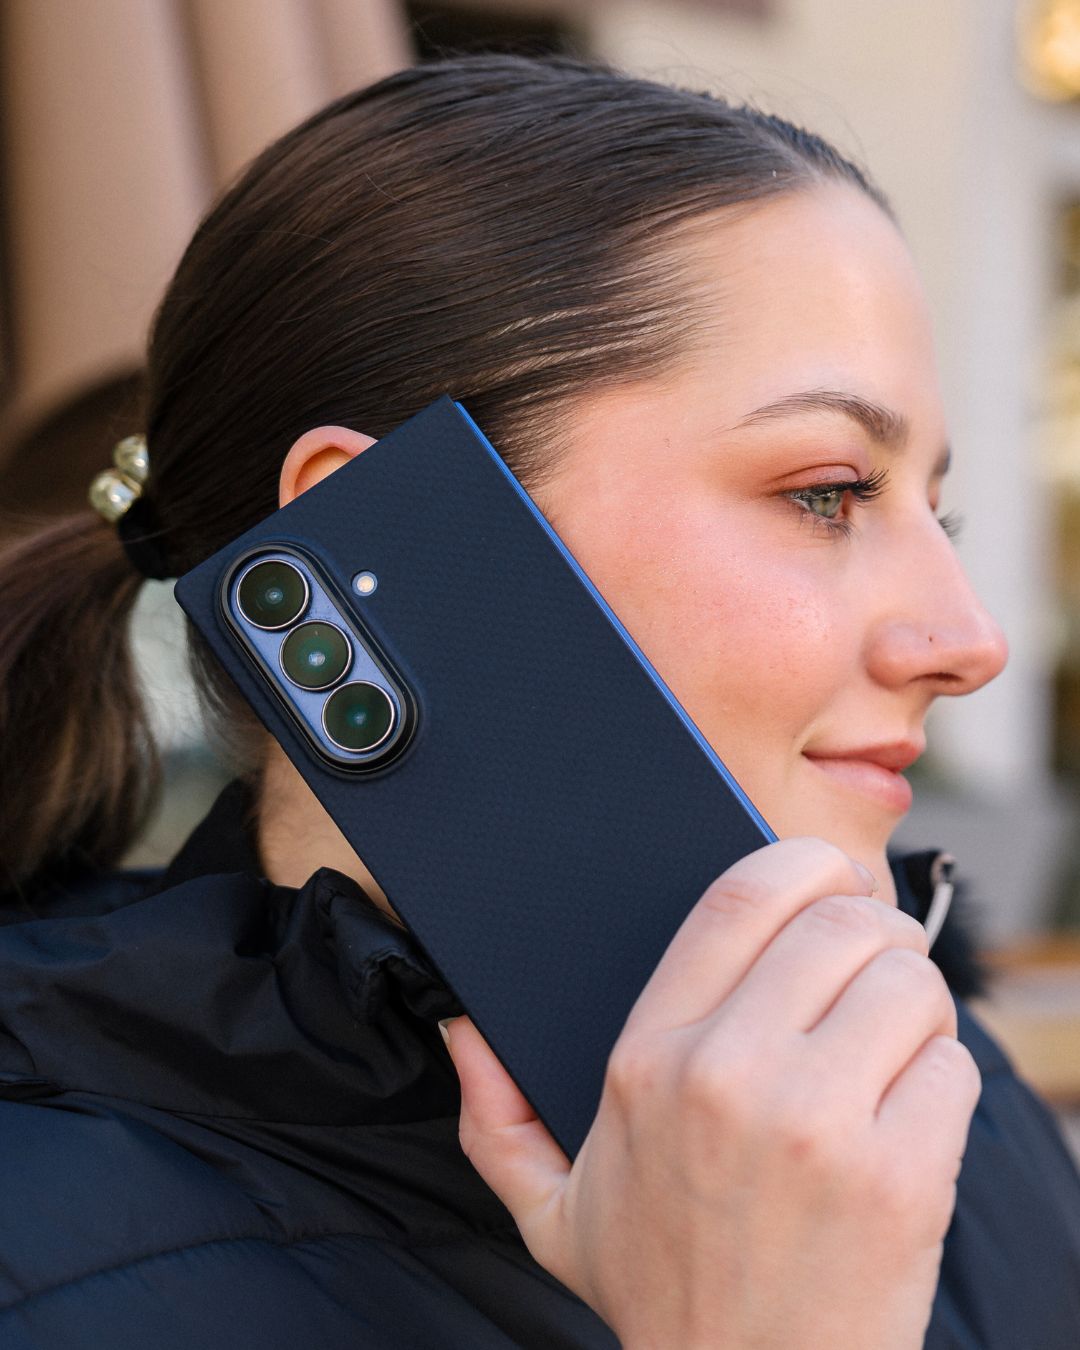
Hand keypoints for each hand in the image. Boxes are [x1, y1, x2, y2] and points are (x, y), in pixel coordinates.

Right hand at [443, 837, 978, 1349]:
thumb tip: (465, 1029)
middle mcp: (731, 1076)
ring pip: (909, 983)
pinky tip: (910, 1106)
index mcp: (648, 1061)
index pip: (739, 897)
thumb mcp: (549, 1208)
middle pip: (841, 922)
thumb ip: (494, 1111)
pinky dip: (944, 1072)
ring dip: (915, 997)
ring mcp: (820, 1124)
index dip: (800, 860)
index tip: (826, 875)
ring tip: (892, 1035)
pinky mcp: (900, 1175)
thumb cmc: (663, 1289)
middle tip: (872, 959)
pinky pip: (952, 1063)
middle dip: (874, 925)